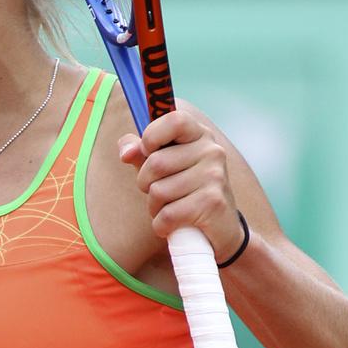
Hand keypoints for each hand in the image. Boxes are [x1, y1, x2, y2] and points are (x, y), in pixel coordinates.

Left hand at [118, 109, 243, 261]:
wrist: (222, 228)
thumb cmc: (185, 191)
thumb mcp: (161, 167)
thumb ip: (140, 152)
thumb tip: (126, 152)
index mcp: (199, 135)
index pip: (174, 119)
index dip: (152, 135)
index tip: (147, 151)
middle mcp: (211, 151)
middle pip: (156, 163)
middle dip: (145, 183)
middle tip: (158, 192)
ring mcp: (215, 176)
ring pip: (158, 191)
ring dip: (154, 207)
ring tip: (169, 209)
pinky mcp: (213, 203)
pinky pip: (168, 214)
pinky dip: (161, 225)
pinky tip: (172, 225)